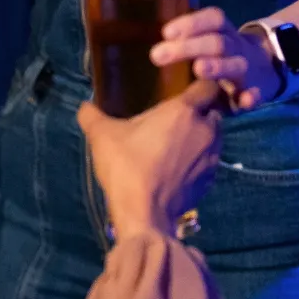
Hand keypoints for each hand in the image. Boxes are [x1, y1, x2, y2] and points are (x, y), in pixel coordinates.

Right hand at [77, 80, 226, 237]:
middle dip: (200, 113)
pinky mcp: (210, 181)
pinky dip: (197, 162)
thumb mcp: (102, 135)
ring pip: (213, 138)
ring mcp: (212, 158)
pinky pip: (208, 163)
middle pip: (213, 113)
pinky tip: (176, 169)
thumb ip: (92, 115)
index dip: (201, 85)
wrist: (144, 213)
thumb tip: (84, 106)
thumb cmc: (126, 165)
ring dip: (199, 138)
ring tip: (175, 145)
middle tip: (175, 119)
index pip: (209, 86)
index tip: (186, 89)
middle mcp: (205, 130)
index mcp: (184, 111)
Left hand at [151, 8, 281, 111]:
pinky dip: (251, 96)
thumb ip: (186, 42)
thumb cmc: (222, 54)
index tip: (166, 33)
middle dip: (189, 47)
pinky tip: (244, 101)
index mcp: (224, 31)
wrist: (266, 67)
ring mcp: (247, 69)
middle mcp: (236, 46)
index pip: (212, 19)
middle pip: (216, 42)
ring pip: (236, 65)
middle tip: (158, 55)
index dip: (191, 23)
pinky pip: (257, 93)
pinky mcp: (257, 91)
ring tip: (198, 69)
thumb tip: (150, 49)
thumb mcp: (209, 41)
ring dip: (218, 66)